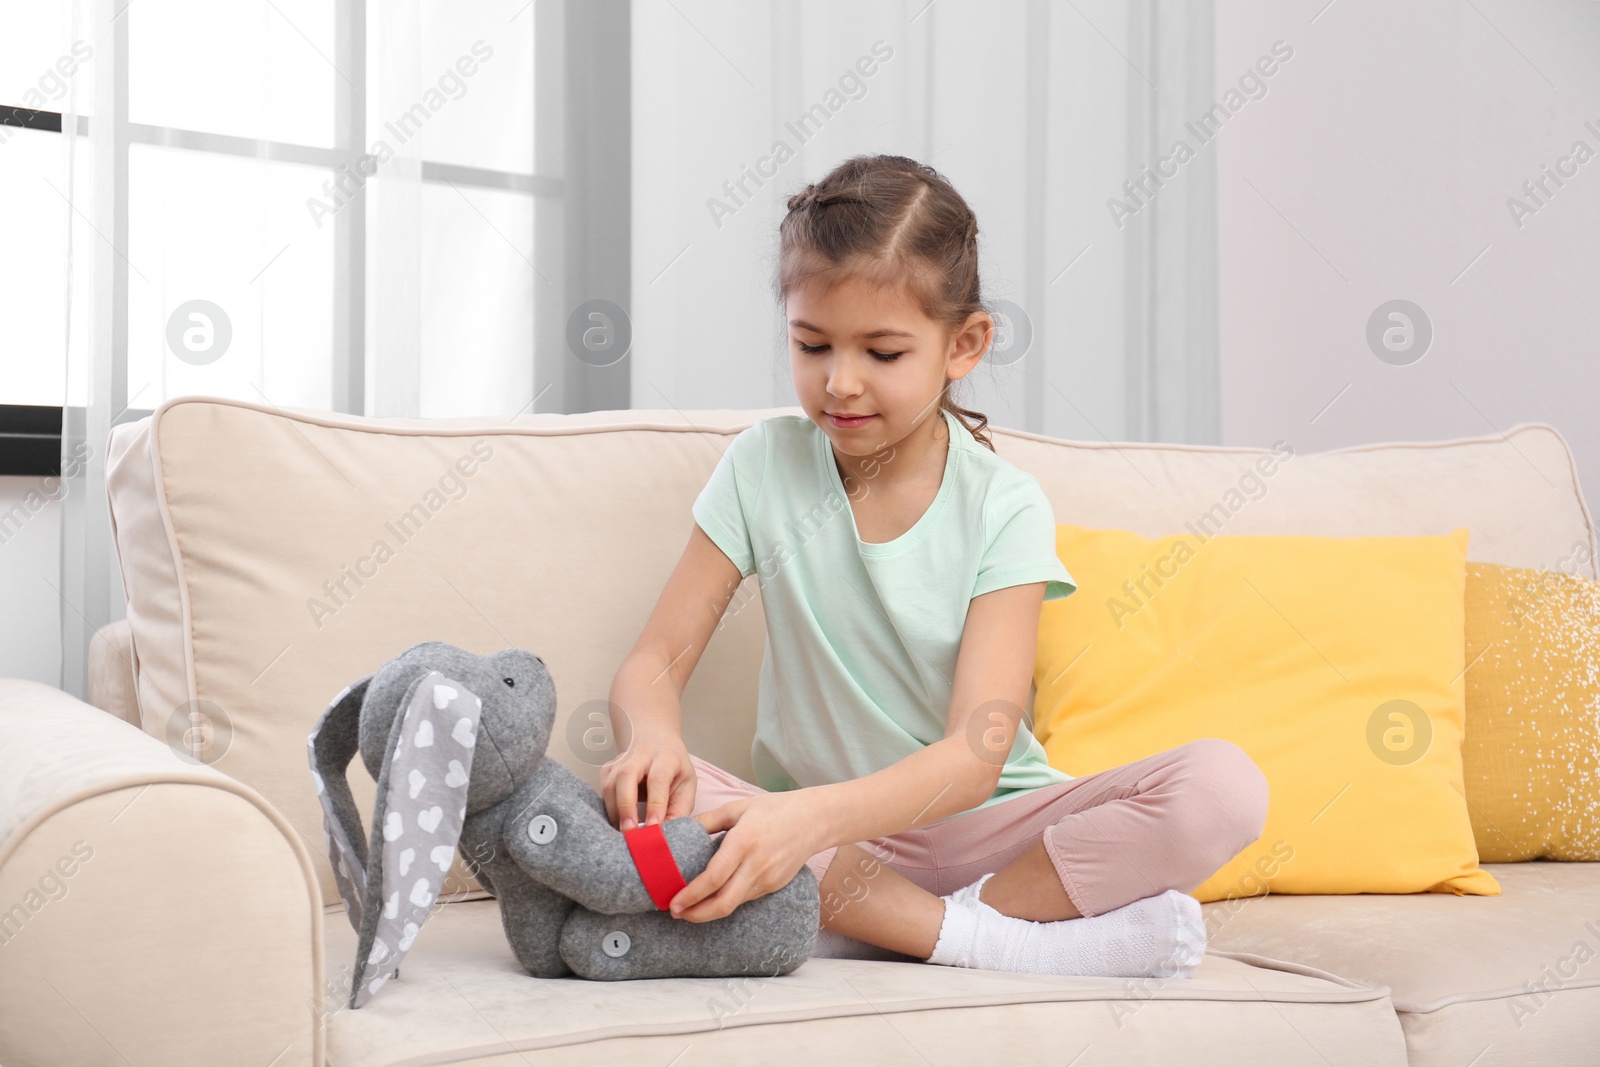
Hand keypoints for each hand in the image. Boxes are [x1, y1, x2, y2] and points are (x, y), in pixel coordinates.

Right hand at [601, 735, 695, 830]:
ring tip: (624, 832)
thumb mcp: (687, 785)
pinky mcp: (608, 769)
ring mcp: (620, 760)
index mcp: (665, 758)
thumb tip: (665, 834)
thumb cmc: (674, 769)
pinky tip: (618, 821)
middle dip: (626, 806)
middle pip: (626, 776)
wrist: (657, 743)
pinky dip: (608, 808)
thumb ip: (679, 810)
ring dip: (615, 812)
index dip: (655, 805)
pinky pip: (603, 790)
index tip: (654, 826)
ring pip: (610, 785)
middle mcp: (640, 755)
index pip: (658, 780)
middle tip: (629, 831)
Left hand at [669, 791, 822, 921]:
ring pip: (734, 905)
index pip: (712, 879)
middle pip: (722, 904)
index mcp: (743, 842)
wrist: (815, 820)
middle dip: (696, 914)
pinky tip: (715, 896)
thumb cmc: (775, 809)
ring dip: (709, 910)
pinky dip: (727, 901)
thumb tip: (679, 828)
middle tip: (676, 913)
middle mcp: (756, 865)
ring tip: (690, 907)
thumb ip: (707, 820)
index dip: (690, 896)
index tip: (673, 903)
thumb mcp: (738, 807)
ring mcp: (768, 879)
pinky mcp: (775, 886)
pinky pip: (746, 898)